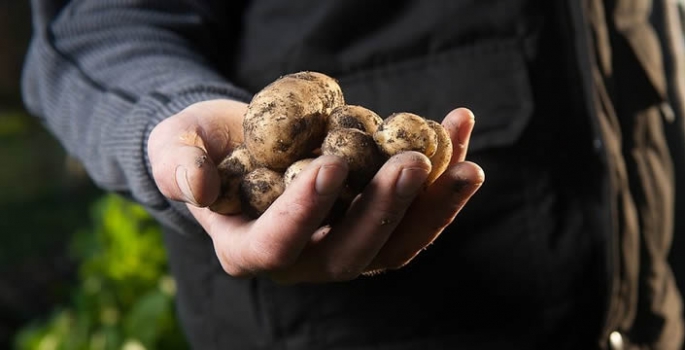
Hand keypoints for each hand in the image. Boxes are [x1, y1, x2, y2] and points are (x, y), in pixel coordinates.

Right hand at [148, 100, 483, 283]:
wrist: (239, 141)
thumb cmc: (200, 146)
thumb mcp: (174, 147)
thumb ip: (178, 166)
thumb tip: (196, 186)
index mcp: (248, 248)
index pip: (278, 243)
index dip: (305, 211)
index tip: (332, 164)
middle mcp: (302, 259)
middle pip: (351, 254)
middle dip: (386, 211)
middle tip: (415, 162)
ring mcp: (342, 244)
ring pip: (395, 245)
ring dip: (433, 207)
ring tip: (467, 164)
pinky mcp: (372, 222)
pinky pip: (413, 213)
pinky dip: (441, 180)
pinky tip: (459, 131)